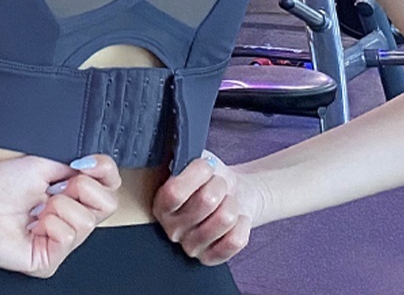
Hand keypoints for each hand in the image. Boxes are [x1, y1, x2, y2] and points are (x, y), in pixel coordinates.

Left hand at [0, 154, 121, 277]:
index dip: (105, 169)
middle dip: (82, 188)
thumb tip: (96, 164)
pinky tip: (33, 225)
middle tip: (55, 188)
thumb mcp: (43, 163)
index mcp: (73, 195)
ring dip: (58, 206)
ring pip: (87, 221)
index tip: (84, 162)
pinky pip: (67, 236)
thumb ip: (73, 163)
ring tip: (38, 209)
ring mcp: (61, 242)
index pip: (111, 184)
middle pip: (109, 204)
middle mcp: (71, 219)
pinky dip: (49, 224)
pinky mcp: (49, 260)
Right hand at [151, 150, 266, 265]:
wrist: (232, 194)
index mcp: (160, 204)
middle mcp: (171, 230)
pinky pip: (236, 239)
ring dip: (232, 202)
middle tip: (218, 182)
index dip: (196, 174)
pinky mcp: (211, 259)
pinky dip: (242, 222)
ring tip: (227, 199)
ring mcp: (191, 247)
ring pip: (225, 219)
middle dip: (219, 184)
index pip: (174, 192)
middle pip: (205, 202)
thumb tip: (180, 145)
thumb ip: (183, 156)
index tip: (207, 165)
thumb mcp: (192, 161)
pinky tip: (236, 217)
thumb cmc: (209, 177)